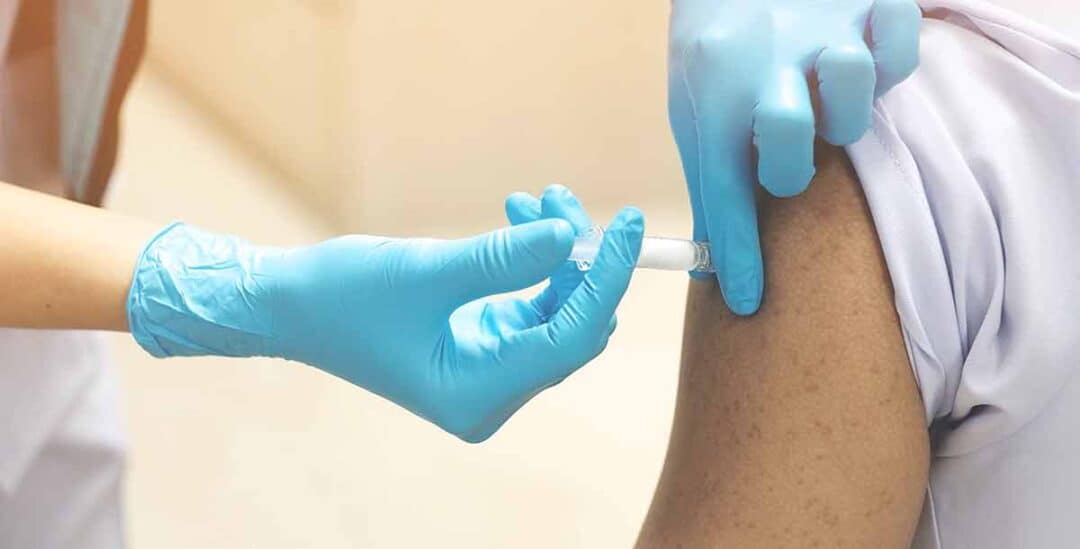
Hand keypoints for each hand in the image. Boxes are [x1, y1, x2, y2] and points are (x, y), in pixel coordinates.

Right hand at [127, 204, 643, 441]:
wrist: (290, 306)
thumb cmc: (344, 296)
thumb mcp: (428, 270)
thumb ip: (506, 256)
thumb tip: (571, 234)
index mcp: (479, 393)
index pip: (571, 337)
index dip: (606, 278)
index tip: (631, 225)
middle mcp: (492, 392)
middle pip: (571, 326)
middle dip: (578, 259)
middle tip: (560, 198)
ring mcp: (489, 370)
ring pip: (556, 310)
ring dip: (554, 251)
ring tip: (535, 197)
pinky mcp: (482, 345)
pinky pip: (532, 303)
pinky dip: (532, 260)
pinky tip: (519, 215)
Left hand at [668, 0, 920, 313]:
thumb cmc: (717, 49)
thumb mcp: (693, 107)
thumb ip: (711, 177)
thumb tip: (712, 266)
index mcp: (712, 91)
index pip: (721, 186)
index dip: (737, 251)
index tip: (747, 300)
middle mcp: (766, 61)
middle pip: (786, 129)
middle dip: (789, 164)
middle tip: (789, 162)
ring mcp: (821, 29)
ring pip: (851, 85)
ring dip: (846, 109)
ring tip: (829, 100)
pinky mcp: (868, 2)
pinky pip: (902, 40)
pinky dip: (894, 54)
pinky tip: (871, 56)